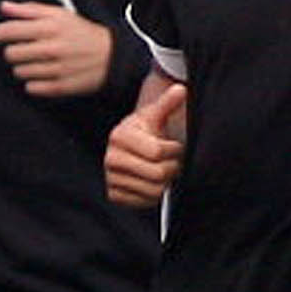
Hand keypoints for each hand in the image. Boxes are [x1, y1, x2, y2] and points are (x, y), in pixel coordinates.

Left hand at [0, 0, 117, 98]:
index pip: (10, 31)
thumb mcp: (59, 15)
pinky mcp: (60, 87)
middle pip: (11, 54)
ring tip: (38, 61)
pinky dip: (33, 82)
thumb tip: (4, 7)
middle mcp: (52, 48)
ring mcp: (56, 69)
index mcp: (50, 27)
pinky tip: (44, 74)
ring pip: (19, 72)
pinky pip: (31, 88)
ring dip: (23, 67)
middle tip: (24, 50)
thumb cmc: (81, 33)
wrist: (111, 56)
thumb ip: (29, 10)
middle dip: (13, 52)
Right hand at [103, 79, 188, 209]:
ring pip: (153, 190)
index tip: (175, 146)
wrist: (133, 149)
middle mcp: (110, 158)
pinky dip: (154, 195)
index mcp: (119, 135)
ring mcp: (110, 178)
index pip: (158, 151)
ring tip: (164, 170)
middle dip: (173, 167)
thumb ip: (168, 103)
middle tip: (173, 161)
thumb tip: (180, 89)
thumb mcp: (156, 115)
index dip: (175, 150)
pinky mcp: (114, 195)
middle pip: (157, 173)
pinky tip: (154, 182)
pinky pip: (143, 202)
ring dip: (166, 182)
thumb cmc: (148, 130)